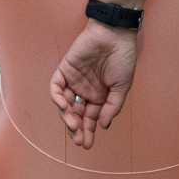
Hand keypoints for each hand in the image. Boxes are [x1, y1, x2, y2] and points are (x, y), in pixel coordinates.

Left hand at [50, 19, 139, 148]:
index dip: (88, 131)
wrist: (115, 34)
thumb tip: (103, 126)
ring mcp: (73, 81)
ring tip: (73, 126)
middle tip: (79, 139)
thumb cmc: (122, 58)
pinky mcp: (65, 70)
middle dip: (76, 128)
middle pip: (75, 115)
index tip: (87, 144)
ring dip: (67, 117)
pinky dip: (57, 97)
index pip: (90, 118)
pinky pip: (56, 87)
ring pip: (64, 104)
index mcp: (99, 96)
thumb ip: (112, 107)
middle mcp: (84, 91)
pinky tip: (64, 107)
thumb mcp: (122, 87)